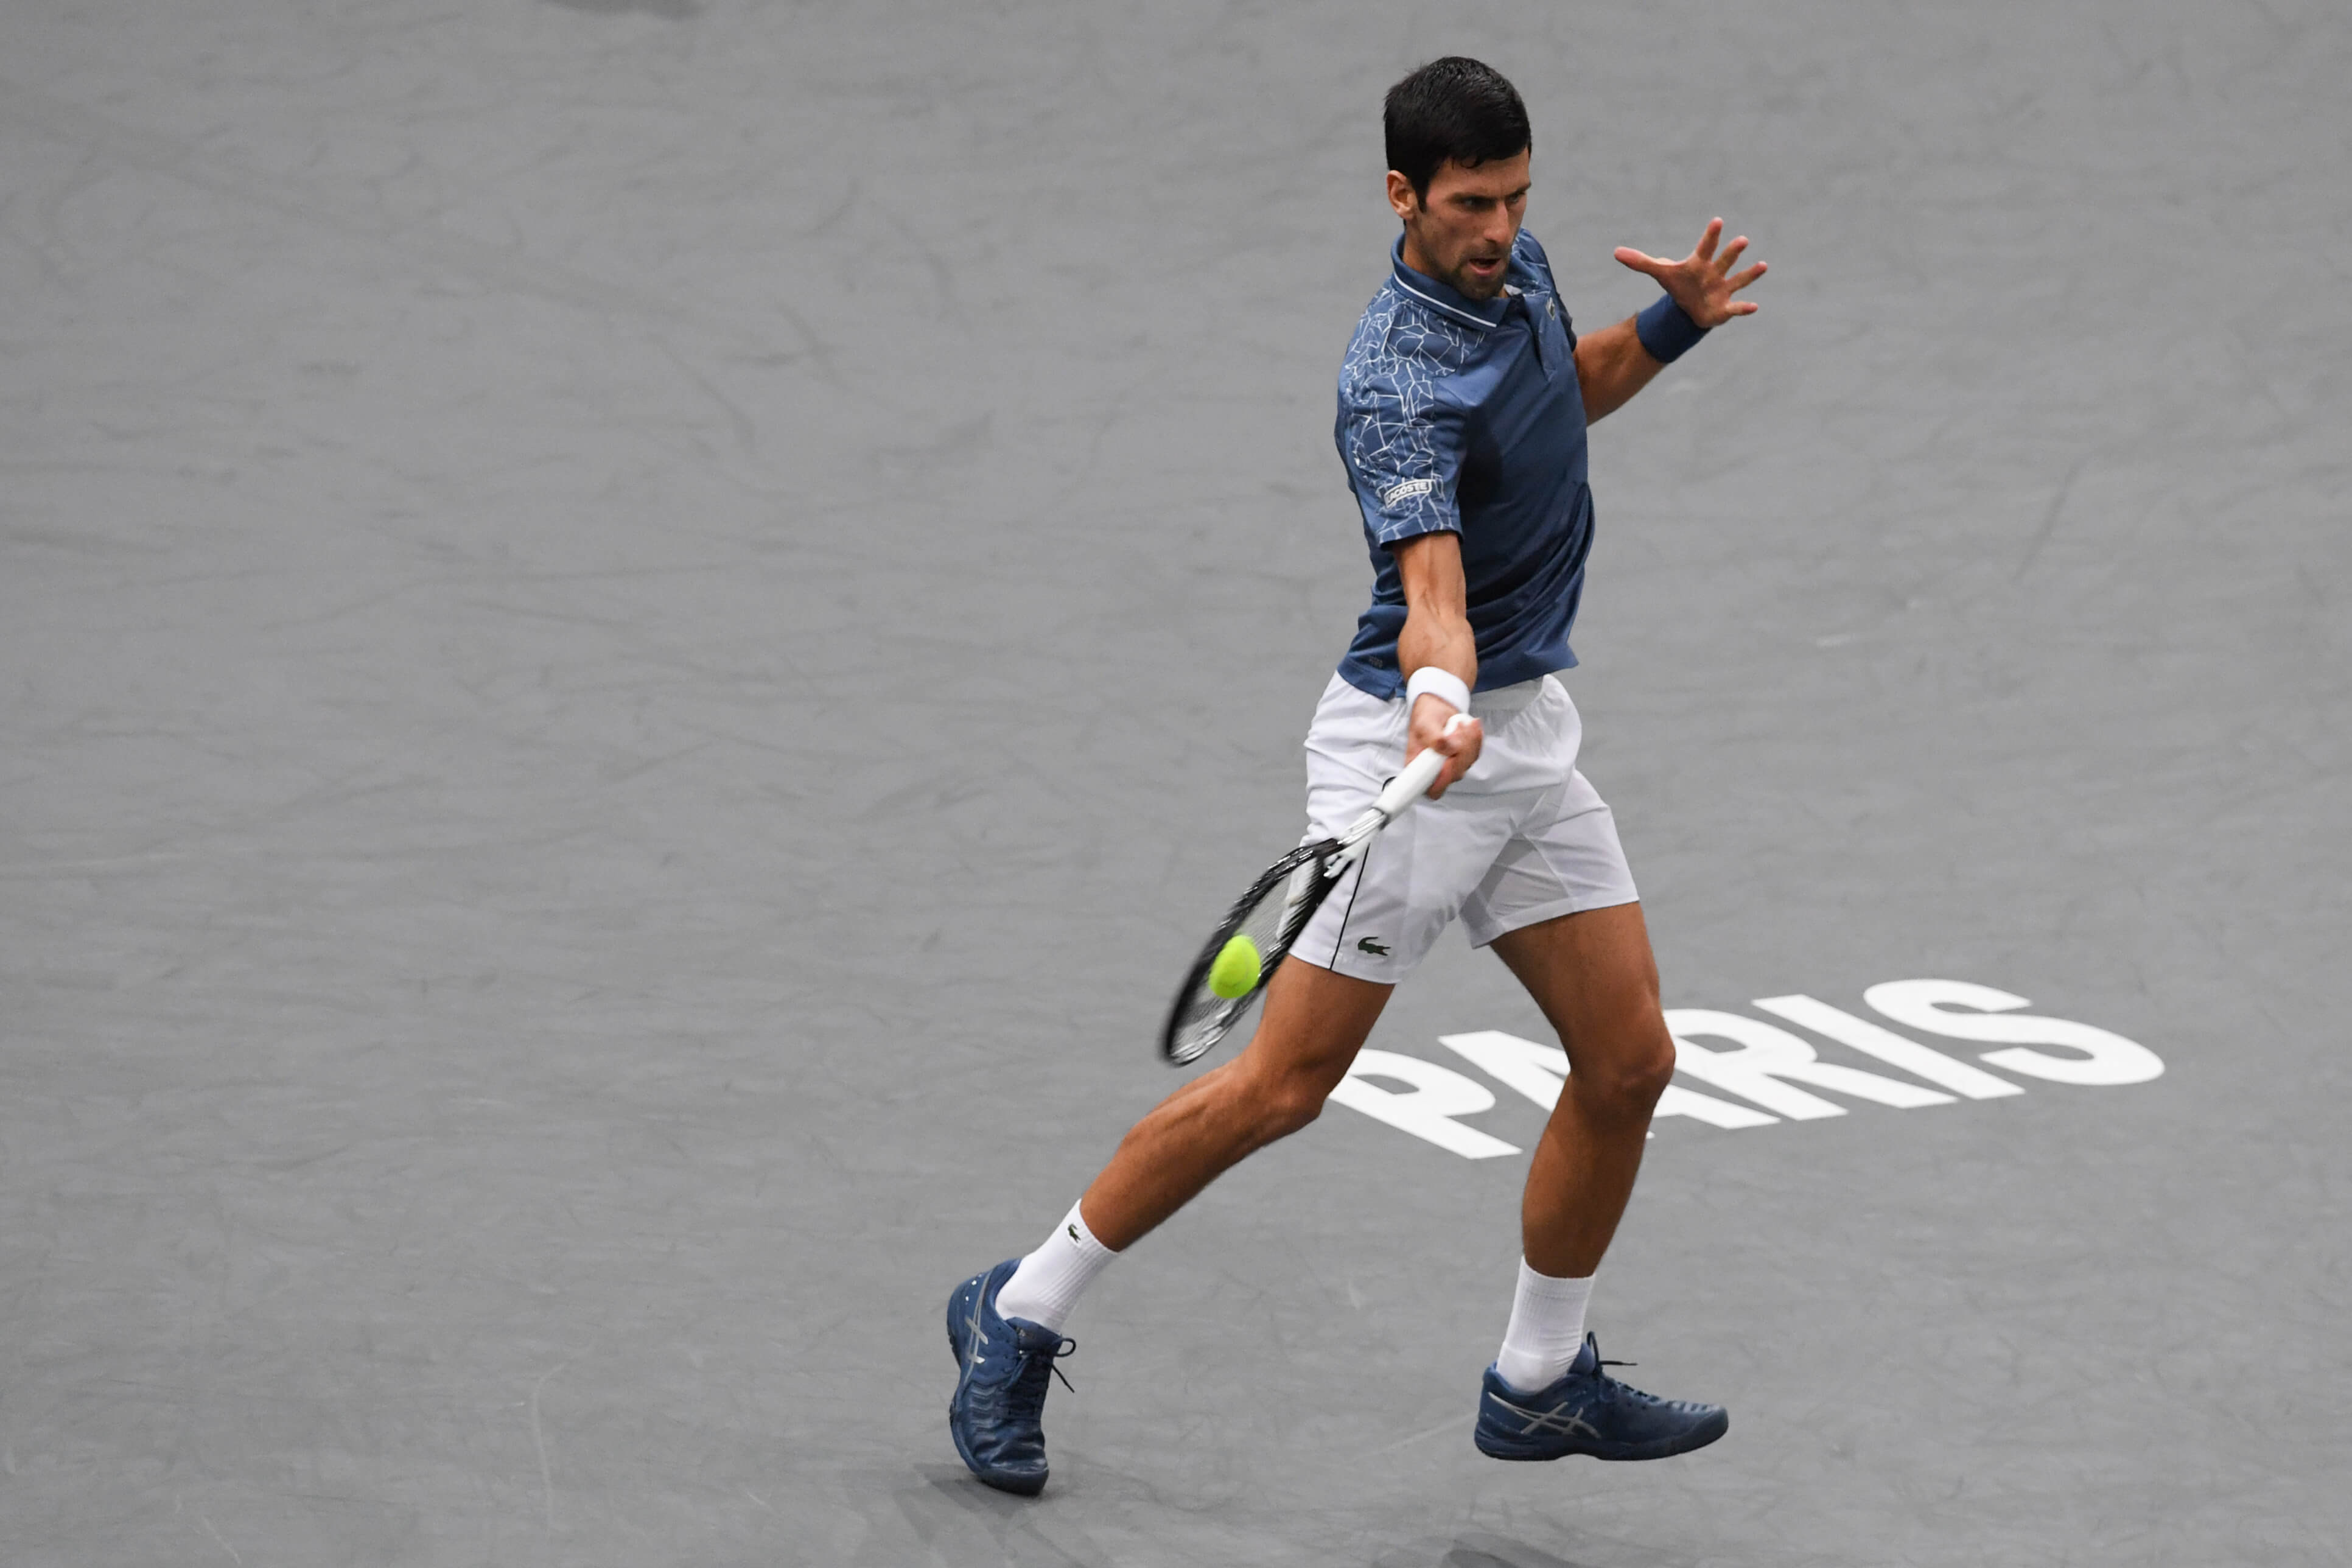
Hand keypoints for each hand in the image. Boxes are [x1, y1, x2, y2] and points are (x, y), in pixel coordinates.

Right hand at [1408, 696, 1481, 799]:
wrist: (1436, 709)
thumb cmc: (1425, 717)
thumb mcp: (1425, 725)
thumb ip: (1435, 740)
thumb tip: (1451, 751)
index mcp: (1418, 769)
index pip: (1432, 790)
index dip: (1443, 780)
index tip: (1448, 761)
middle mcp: (1435, 771)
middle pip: (1455, 775)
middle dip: (1459, 751)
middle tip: (1455, 729)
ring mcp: (1451, 766)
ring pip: (1467, 763)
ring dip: (1468, 741)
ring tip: (1459, 724)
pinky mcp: (1463, 758)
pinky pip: (1475, 753)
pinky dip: (1475, 738)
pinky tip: (1470, 726)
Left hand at [1614, 218, 1765, 328]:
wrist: (1688, 307)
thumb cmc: (1678, 285)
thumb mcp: (1660, 274)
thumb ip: (1640, 262)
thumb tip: (1616, 252)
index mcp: (1699, 263)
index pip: (1705, 246)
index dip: (1710, 235)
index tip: (1717, 221)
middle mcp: (1714, 272)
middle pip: (1724, 260)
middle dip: (1732, 251)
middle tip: (1742, 240)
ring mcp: (1723, 288)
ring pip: (1737, 279)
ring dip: (1749, 274)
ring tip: (1762, 266)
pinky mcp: (1725, 306)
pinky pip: (1737, 307)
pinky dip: (1744, 308)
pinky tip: (1754, 307)